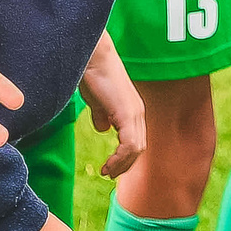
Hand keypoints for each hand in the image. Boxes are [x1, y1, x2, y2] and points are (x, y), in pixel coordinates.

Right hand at [78, 32, 144, 178]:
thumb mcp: (97, 100)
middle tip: (108, 174)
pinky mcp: (127, 113)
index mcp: (131, 109)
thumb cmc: (92, 74)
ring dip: (122, 165)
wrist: (91, 56)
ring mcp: (134, 112)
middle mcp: (137, 112)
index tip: (109, 168)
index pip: (135, 140)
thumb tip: (103, 128)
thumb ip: (101, 114)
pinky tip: (108, 164)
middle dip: (125, 165)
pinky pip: (130, 144)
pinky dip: (120, 158)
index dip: (124, 157)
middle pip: (139, 147)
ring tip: (107, 172)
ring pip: (137, 148)